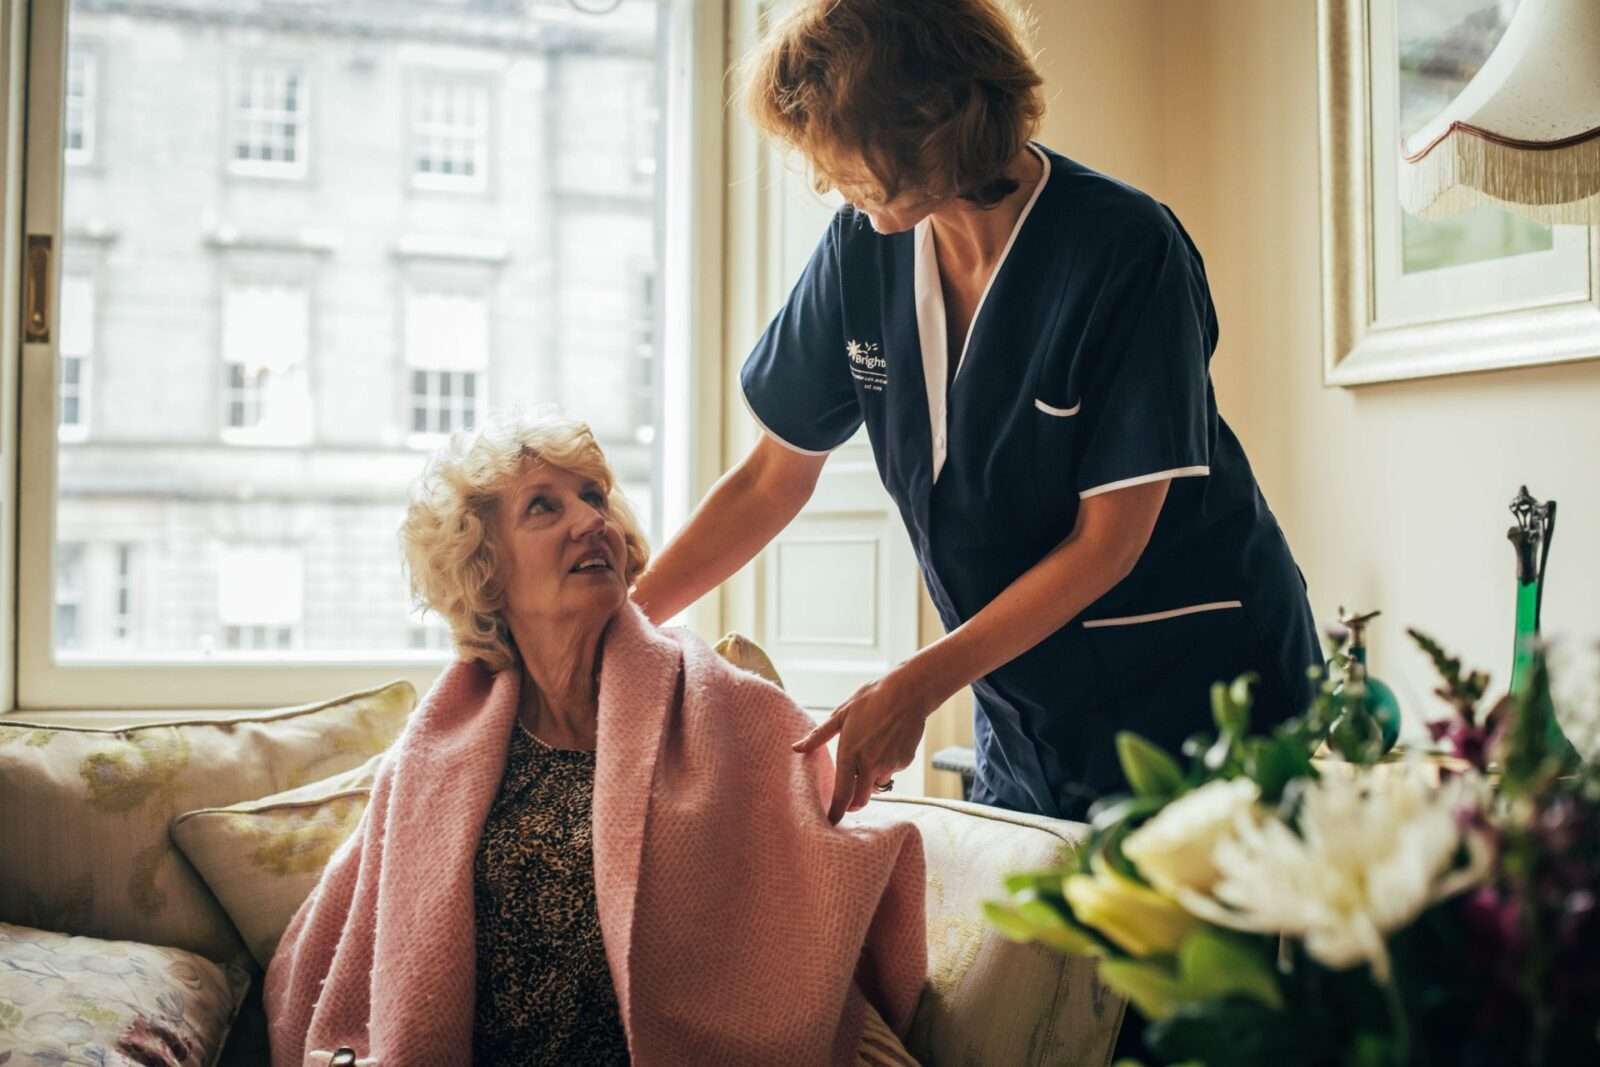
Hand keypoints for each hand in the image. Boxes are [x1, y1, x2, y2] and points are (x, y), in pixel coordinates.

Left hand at [792, 665, 939, 823]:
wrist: (907, 693)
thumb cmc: (870, 700)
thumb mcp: (841, 715)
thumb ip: (818, 736)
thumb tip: (796, 748)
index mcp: (850, 753)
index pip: (841, 794)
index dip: (836, 812)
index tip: (831, 822)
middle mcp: (870, 764)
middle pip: (860, 800)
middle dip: (853, 802)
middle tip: (848, 797)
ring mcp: (889, 765)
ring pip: (876, 784)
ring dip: (870, 778)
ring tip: (870, 753)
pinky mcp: (904, 762)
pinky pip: (891, 771)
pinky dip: (886, 765)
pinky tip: (886, 745)